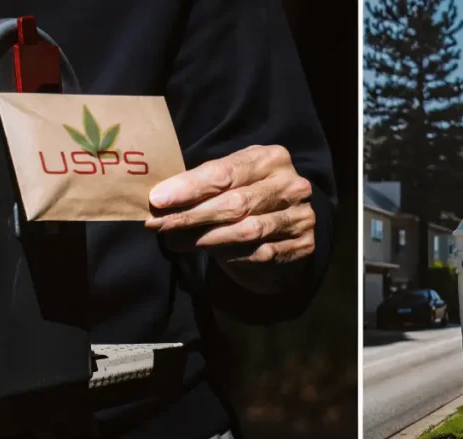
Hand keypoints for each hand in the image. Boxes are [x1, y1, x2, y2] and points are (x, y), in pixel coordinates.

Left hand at [145, 145, 315, 290]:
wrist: (285, 228)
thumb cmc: (248, 197)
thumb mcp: (231, 180)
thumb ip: (203, 184)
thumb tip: (159, 199)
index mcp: (272, 158)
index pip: (226, 173)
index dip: (190, 187)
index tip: (157, 199)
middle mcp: (292, 185)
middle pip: (236, 203)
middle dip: (192, 216)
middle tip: (160, 225)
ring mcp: (302, 216)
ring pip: (247, 231)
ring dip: (205, 239)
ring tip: (176, 241)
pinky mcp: (304, 245)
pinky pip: (260, 254)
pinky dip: (230, 255)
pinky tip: (208, 253)